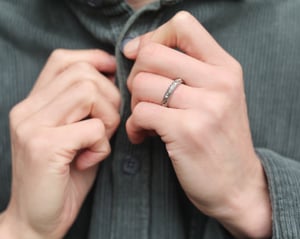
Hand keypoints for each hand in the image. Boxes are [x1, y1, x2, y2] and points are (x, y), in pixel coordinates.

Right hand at [1, 49, 120, 238]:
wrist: (36, 220)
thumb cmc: (64, 176)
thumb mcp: (74, 134)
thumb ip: (87, 107)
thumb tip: (113, 79)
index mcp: (34, 104)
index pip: (63, 60)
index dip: (94, 60)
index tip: (113, 75)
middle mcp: (28, 110)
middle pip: (83, 75)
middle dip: (110, 98)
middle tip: (107, 126)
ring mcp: (32, 126)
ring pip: (89, 93)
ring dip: (108, 119)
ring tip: (98, 142)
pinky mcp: (44, 147)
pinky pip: (93, 128)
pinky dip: (102, 144)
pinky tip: (91, 159)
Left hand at [124, 11, 270, 237]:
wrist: (239, 186)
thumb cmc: (219, 139)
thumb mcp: (217, 97)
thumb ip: (187, 70)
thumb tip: (138, 50)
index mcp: (225, 68)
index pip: (183, 25)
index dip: (153, 37)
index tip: (139, 57)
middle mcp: (219, 82)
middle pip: (152, 55)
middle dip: (136, 76)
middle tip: (142, 98)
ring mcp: (205, 106)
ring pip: (141, 84)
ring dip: (134, 104)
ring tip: (145, 121)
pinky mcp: (187, 131)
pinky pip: (140, 113)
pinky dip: (134, 126)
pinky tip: (144, 137)